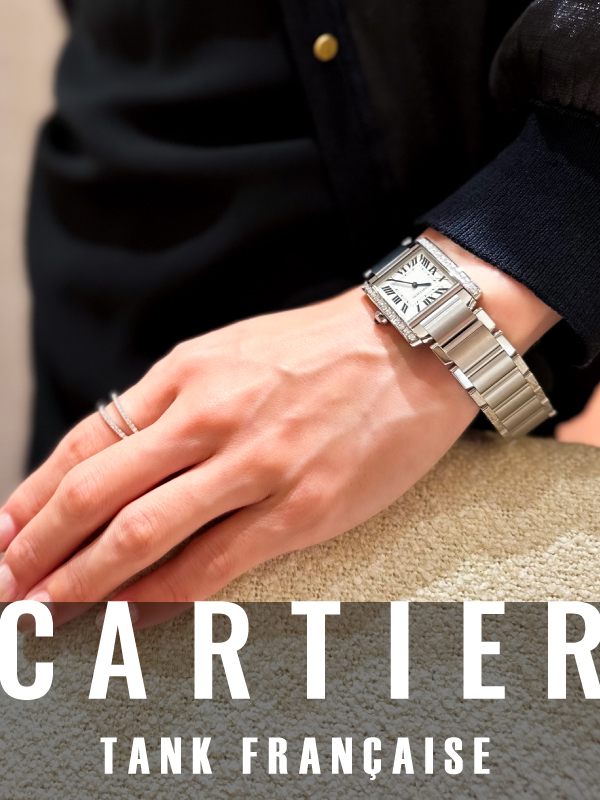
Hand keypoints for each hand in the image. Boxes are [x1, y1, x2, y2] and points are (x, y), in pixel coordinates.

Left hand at [0, 230, 558, 628]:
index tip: (5, 536)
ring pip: (144, 536)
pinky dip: (163, 597)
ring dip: (85, 583)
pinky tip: (132, 617)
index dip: (32, 498)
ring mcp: (256, 466)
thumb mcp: (229, 352)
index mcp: (187, 374)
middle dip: (38, 551)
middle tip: (6, 589)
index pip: (85, 444)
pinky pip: (214, 564)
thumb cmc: (318, 349)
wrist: (411, 348)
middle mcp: (210, 419)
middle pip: (95, 495)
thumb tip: (116, 458)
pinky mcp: (301, 509)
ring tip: (47, 613)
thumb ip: (171, 402)